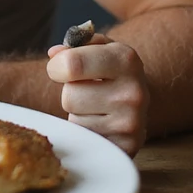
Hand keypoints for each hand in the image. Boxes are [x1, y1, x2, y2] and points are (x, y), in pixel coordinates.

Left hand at [45, 33, 148, 156]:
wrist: (136, 99)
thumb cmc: (109, 69)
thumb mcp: (98, 48)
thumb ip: (75, 44)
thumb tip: (55, 54)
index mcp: (126, 60)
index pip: (71, 64)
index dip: (57, 66)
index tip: (60, 67)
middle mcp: (134, 93)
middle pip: (70, 96)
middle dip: (70, 91)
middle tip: (88, 89)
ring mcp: (131, 123)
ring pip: (74, 119)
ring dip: (77, 113)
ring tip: (96, 105)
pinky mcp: (126, 148)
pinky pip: (83, 139)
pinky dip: (84, 131)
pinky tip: (100, 121)